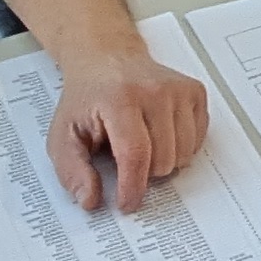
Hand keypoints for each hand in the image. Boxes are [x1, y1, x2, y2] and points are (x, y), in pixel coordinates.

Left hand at [46, 44, 211, 212]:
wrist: (107, 57)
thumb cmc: (88, 96)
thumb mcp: (64, 135)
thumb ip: (72, 171)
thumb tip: (90, 199)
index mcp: (120, 99)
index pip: (135, 154)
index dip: (132, 187)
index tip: (126, 203)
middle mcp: (154, 91)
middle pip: (163, 160)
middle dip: (144, 173)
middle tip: (124, 158)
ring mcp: (178, 90)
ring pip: (183, 155)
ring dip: (163, 162)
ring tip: (143, 146)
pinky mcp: (195, 92)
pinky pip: (197, 141)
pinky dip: (180, 149)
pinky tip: (160, 136)